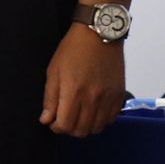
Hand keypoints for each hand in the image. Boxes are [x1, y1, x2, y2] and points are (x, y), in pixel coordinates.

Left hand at [39, 23, 125, 137]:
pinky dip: (101, 120)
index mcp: (73, 91)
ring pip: (96, 128)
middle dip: (70, 129)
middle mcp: (92, 98)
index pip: (65, 126)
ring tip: (80, 115)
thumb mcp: (54, 70)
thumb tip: (46, 120)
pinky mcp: (119, 94)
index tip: (54, 121)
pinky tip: (94, 111)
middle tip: (66, 118)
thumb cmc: (73, 48)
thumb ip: (50, 98)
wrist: (99, 32)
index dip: (56, 127)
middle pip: (81, 131)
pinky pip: (111, 119)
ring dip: (86, 126)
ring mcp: (108, 98)